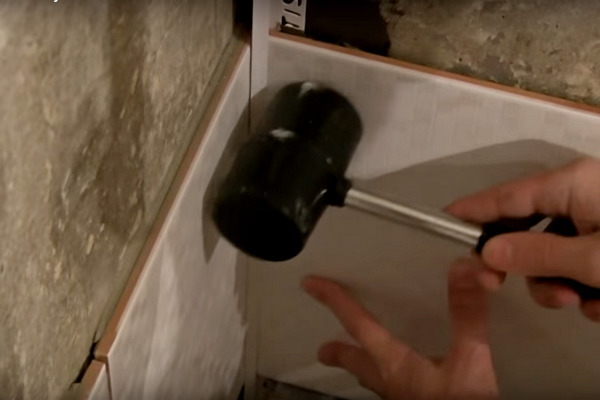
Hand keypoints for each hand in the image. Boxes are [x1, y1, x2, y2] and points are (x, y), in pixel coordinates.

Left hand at [302, 258, 497, 399]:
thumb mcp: (469, 359)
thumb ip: (465, 315)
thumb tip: (463, 270)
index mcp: (394, 364)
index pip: (357, 324)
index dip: (334, 301)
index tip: (312, 285)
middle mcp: (391, 383)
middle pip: (358, 364)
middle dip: (340, 353)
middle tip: (323, 350)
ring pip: (374, 381)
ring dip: (363, 368)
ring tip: (356, 364)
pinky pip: (395, 391)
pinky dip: (390, 379)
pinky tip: (405, 382)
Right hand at [446, 158, 599, 320]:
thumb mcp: (594, 260)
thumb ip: (538, 255)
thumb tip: (487, 251)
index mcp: (571, 185)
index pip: (505, 196)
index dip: (471, 210)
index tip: (440, 220)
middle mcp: (577, 196)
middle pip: (525, 230)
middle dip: (524, 267)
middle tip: (497, 287)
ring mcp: (594, 219)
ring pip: (550, 255)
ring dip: (559, 286)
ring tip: (585, 302)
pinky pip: (575, 264)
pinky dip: (583, 287)